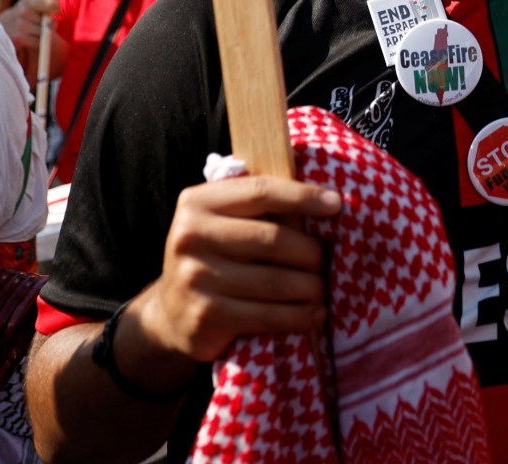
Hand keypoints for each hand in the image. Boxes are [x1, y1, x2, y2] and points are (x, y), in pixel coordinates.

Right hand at [1, 0, 58, 50]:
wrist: (2, 26)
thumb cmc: (23, 13)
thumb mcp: (31, 2)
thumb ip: (46, 0)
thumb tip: (56, 5)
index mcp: (28, 1)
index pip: (49, 4)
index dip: (55, 7)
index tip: (56, 10)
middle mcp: (24, 12)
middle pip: (48, 21)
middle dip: (49, 23)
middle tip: (43, 22)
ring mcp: (21, 26)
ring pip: (44, 32)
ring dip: (42, 33)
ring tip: (34, 29)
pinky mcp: (19, 39)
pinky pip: (37, 42)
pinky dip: (37, 41)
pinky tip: (30, 36)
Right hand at [125, 175, 341, 375]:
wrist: (170, 312)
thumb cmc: (213, 256)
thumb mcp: (221, 221)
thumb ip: (257, 206)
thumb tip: (324, 200)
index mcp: (197, 202)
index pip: (261, 191)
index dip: (303, 196)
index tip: (337, 204)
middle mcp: (191, 236)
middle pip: (273, 239)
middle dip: (311, 252)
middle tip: (327, 261)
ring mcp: (196, 278)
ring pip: (275, 281)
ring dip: (311, 287)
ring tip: (324, 289)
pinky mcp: (207, 317)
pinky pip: (268, 315)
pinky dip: (299, 316)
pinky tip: (315, 315)